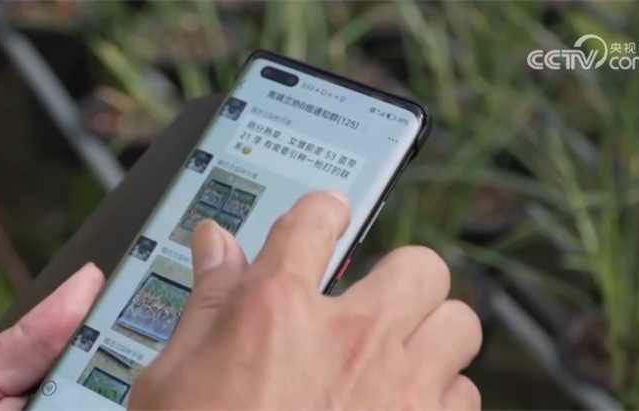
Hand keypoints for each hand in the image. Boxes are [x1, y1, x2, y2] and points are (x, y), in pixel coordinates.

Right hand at [131, 191, 482, 409]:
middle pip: (420, 265)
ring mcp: (400, 390)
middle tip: (369, 304)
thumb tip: (215, 247)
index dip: (320, 213)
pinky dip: (440, 397)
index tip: (323, 220)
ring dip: (430, 336)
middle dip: (398, 279)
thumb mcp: (174, 378)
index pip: (314, 220)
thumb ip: (206, 303)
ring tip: (394, 357)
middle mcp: (352, 339)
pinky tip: (402, 409)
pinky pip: (465, 395)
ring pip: (460, 324)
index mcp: (278, 311)